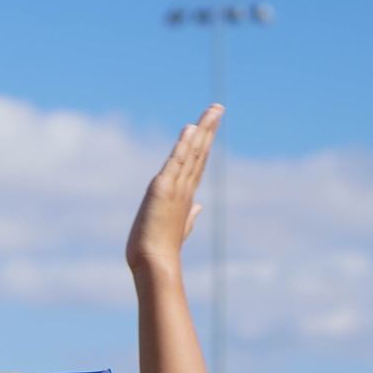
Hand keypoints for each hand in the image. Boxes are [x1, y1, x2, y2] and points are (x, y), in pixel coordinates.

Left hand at [126, 104, 221, 275]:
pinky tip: (190, 128)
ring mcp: (176, 188)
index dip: (205, 145)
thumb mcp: (176, 230)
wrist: (155, 265)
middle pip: (200, 153)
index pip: (198, 165)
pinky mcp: (163, 189)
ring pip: (193, 153)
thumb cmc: (160, 252)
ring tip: (213, 109)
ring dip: (202, 130)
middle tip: (218, 107)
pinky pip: (176, 161)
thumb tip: (200, 206)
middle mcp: (185, 190)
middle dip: (209, 129)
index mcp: (186, 198)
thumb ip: (189, 216)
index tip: (210, 127)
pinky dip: (184, 144)